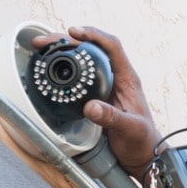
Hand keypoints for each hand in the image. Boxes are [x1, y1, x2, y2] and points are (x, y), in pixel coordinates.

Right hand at [32, 26, 160, 176]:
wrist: (142, 154)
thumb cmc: (141, 140)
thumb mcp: (129, 129)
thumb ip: (112, 118)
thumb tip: (90, 106)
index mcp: (127, 79)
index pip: (112, 47)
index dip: (94, 36)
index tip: (74, 33)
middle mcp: (116, 78)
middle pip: (93, 49)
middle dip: (70, 40)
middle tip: (47, 41)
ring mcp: (106, 86)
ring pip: (85, 60)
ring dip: (65, 51)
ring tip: (44, 48)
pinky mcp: (97, 96)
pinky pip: (80, 76)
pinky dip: (65, 69)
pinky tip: (52, 68)